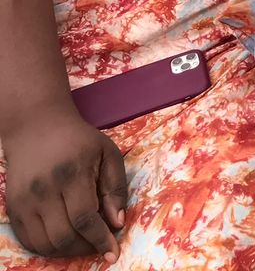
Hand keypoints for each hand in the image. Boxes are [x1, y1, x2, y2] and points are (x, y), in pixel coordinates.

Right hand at [4, 106, 126, 260]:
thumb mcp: (107, 153)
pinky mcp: (12, 207)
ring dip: (67, 251)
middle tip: (99, 246)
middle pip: (63, 236)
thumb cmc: (78, 140)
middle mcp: (43, 190)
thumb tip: (117, 222)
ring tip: (84, 243)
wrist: (36, 127)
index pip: (85, 219)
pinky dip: (47, 248)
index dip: (100, 240)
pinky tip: (64, 241)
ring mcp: (24, 200)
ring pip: (44, 243)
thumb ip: (115, 188)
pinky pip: (28, 240)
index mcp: (71, 174)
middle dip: (85, 248)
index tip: (113, 253)